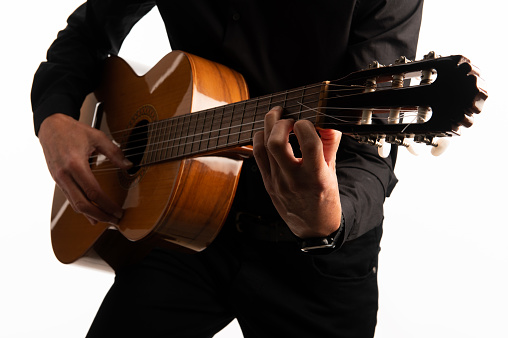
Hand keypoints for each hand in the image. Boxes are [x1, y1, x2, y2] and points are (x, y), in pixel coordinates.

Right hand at [38, 113, 131, 224]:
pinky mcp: (58, 180)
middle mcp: (64, 174)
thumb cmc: (73, 130)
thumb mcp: (97, 137)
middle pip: (83, 204)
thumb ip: (114, 152)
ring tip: (107, 219)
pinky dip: (82, 208)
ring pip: (75, 204)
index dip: (107, 205)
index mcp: (75, 164)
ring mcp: (59, 179)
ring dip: (91, 215)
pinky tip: (92, 215)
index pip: (93, 192)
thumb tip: (129, 166)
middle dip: (101, 215)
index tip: (119, 211)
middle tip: (115, 220)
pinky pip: (70, 199)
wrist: (50, 126)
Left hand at [253, 106, 341, 237]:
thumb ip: (330, 143)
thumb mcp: (333, 171)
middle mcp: (294, 179)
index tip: (307, 122)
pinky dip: (260, 139)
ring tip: (276, 116)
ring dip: (268, 126)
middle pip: (277, 142)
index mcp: (316, 176)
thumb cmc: (325, 197)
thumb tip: (326, 120)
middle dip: (280, 121)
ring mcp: (277, 182)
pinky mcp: (267, 183)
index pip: (309, 143)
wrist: (313, 226)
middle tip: (288, 116)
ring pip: (263, 146)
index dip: (306, 125)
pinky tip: (268, 133)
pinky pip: (257, 155)